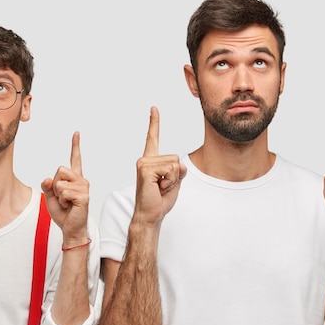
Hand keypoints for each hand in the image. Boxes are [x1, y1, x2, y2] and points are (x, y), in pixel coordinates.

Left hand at [41, 131, 89, 244]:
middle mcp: (81, 179)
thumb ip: (48, 186)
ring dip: (58, 195)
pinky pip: (64, 192)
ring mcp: (83, 187)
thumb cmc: (63, 212)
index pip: (75, 159)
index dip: (75, 145)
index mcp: (74, 178)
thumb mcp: (50, 197)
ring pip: (60, 182)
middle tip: (62, 197)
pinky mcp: (83, 195)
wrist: (70, 228)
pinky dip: (62, 201)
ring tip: (66, 203)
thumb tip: (48, 178)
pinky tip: (69, 206)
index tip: (76, 133)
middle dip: (55, 184)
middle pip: (60, 170)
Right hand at [134, 106, 186, 225]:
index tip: (154, 108)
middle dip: (176, 175)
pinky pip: (170, 170)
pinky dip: (169, 182)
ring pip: (174, 164)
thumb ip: (179, 170)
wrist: (150, 215)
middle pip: (176, 158)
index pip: (153, 138)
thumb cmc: (160, 200)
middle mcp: (145, 159)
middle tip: (162, 187)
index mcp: (151, 160)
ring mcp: (143, 163)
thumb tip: (180, 165)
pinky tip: (158, 188)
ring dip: (173, 180)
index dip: (154, 122)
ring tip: (160, 188)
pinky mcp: (145, 169)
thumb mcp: (175, 182)